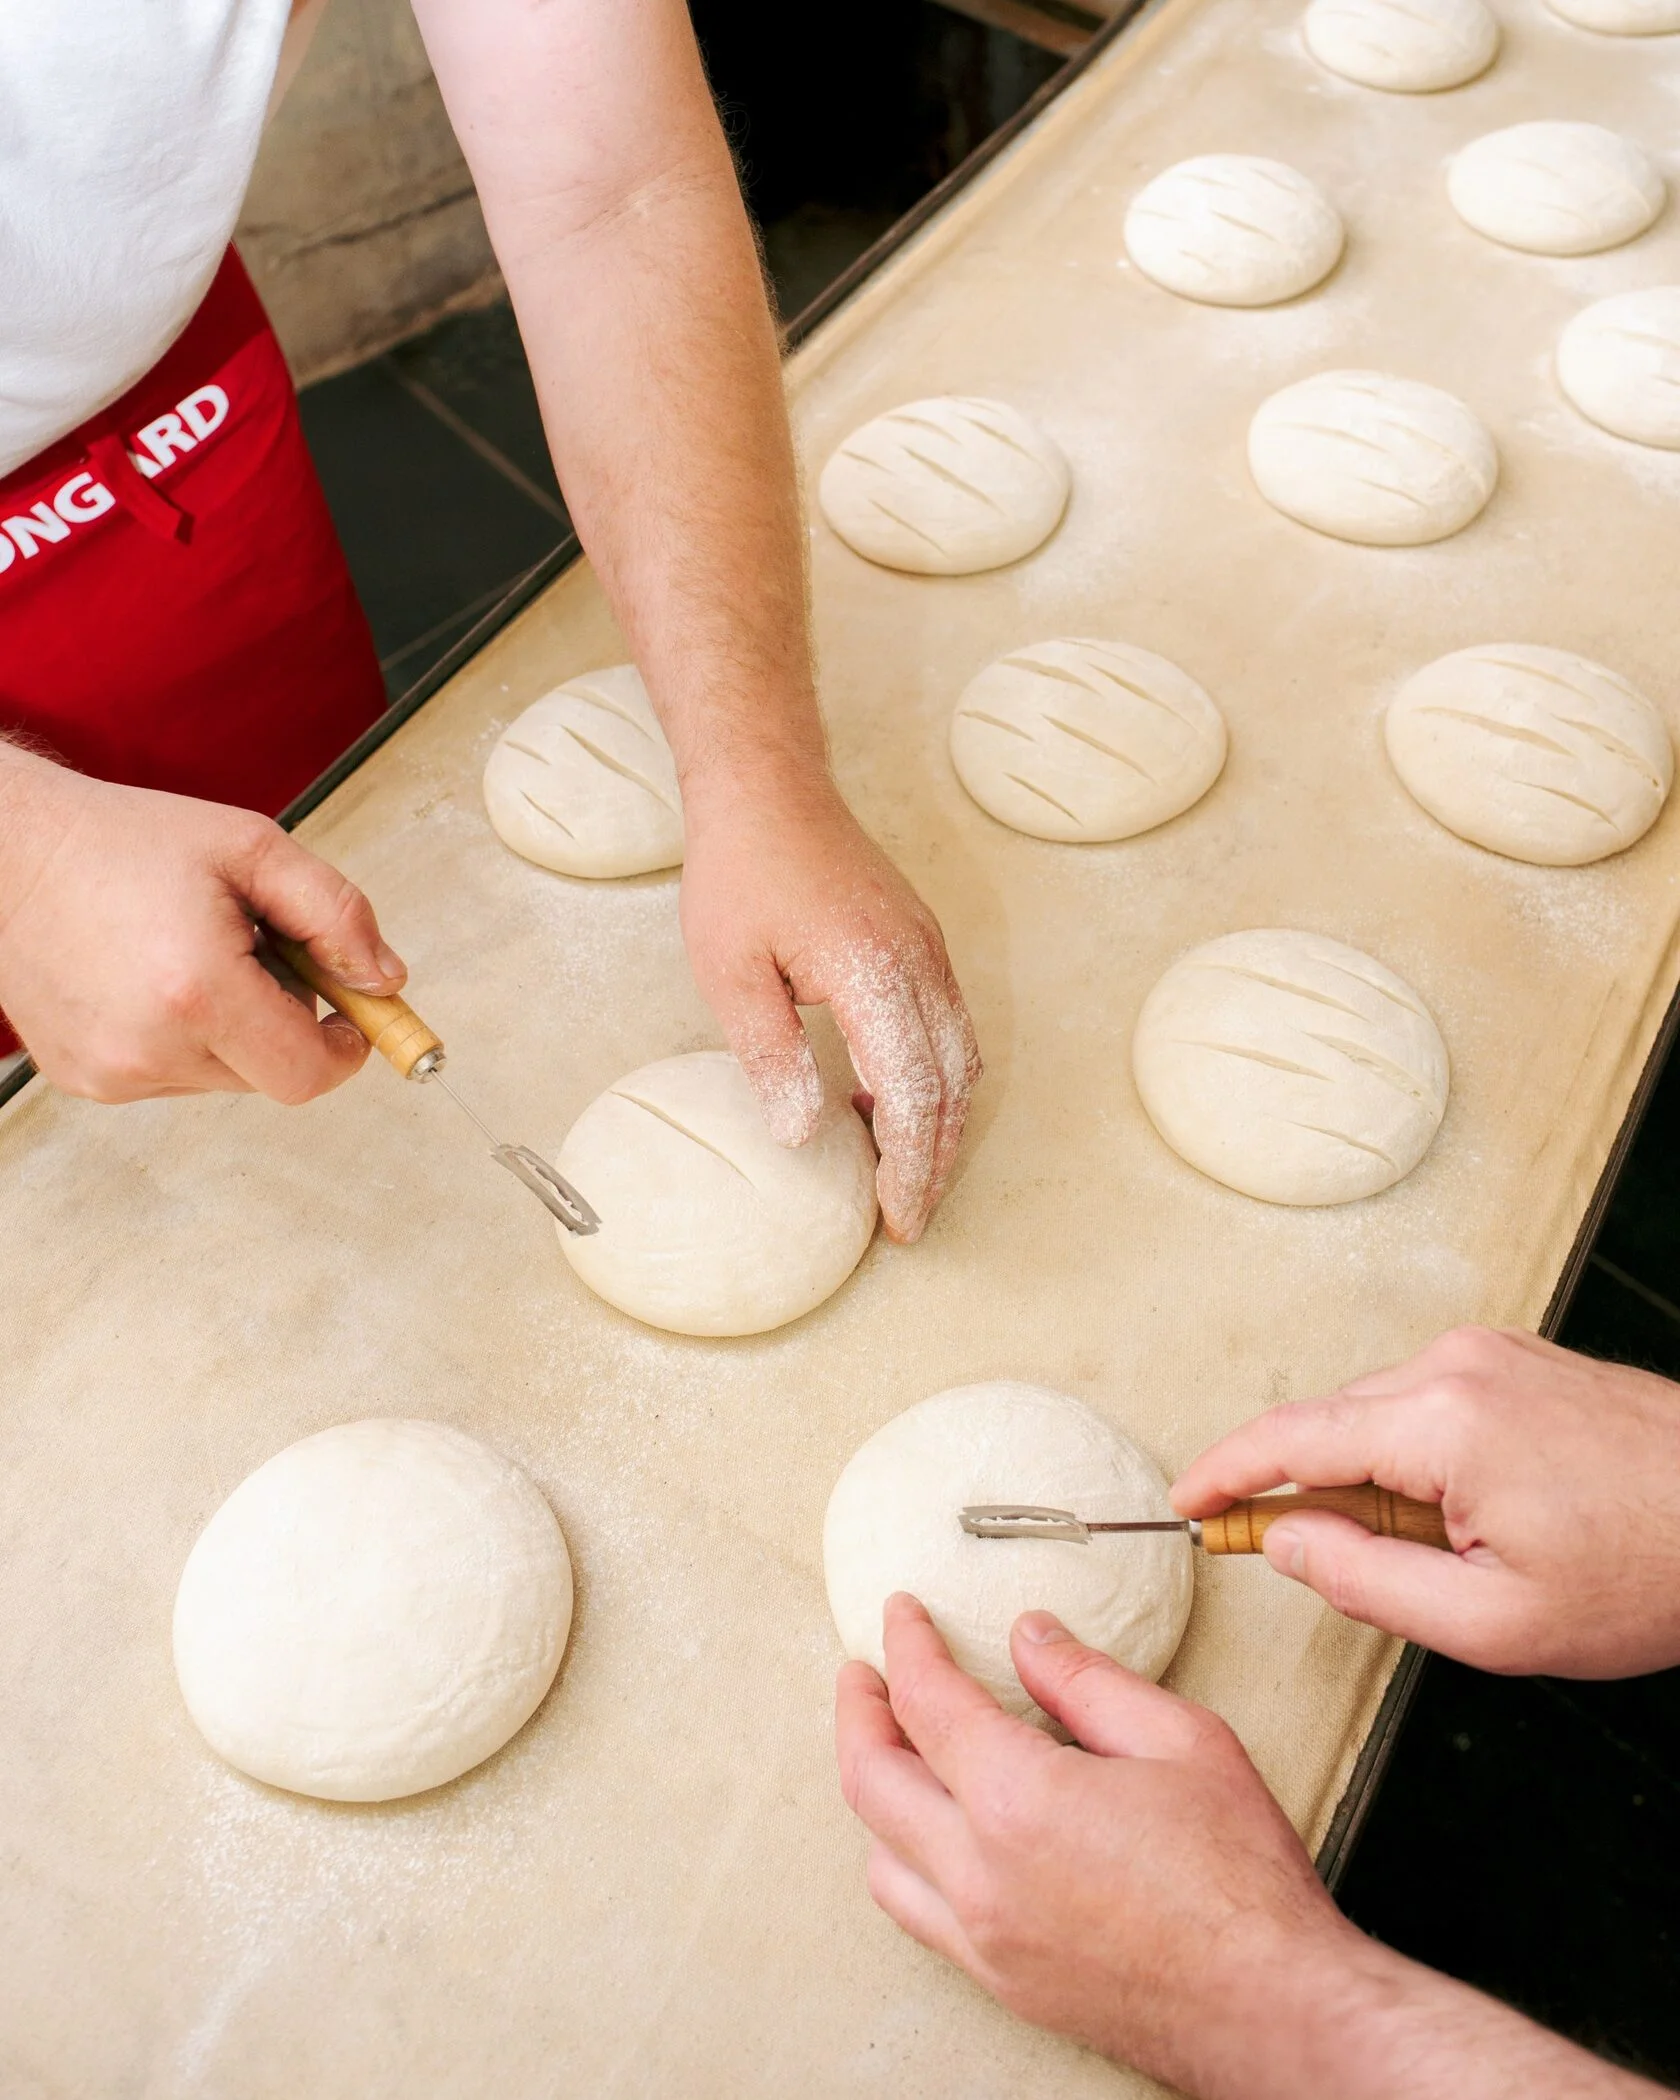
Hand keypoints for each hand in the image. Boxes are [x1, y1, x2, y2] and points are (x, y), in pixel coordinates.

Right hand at [0, 745, 404, 1103]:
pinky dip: (182, 1034)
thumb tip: (385, 979)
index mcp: (197, 991)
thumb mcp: (251, 849)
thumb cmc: (122, 842)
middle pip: (269, 1074)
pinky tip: (149, 977)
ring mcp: (109, 1073)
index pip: (307, 1074)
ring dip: (231, 1027)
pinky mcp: (83, 1079)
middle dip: (283, 1021)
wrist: (5, 853)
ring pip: (221, 1074)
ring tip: (189, 955)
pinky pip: (171, 1073)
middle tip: (254, 950)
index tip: (348, 1015)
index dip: (344, 1049)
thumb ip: (336, 914)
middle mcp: (148, 1048)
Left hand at [678, 763, 979, 1241]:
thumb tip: (804, 1136)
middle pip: (951, 1085)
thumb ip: (770, 1057)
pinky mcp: (922, 941)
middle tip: (907, 1219)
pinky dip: (934, 1079)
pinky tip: (891, 1106)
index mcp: (872, 972)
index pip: (912, 1093)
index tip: (896, 1219)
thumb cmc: (740, 873)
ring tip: (903, 1175)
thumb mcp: (730, 972)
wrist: (769, 789)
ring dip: (940, 1123)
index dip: (909, 1166)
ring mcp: (929, 949)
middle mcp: (918, 962)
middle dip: (935, 1161)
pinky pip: (949, 1026)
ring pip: (961, 1057)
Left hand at [836, 1595, 1658, 2099]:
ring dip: (873, 1790)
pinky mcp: (1003, 1983)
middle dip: (857, 1711)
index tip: (900, 1615)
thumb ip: (1088, 1680)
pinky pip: (918, 1913)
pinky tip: (935, 1833)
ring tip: (895, 1747)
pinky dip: (905, 1859)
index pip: (926, 1703)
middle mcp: (981, 1876)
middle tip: (865, 1671)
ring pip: (879, 1855)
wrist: (1275, 2010)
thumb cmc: (1242, 1881)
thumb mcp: (1182, 1740)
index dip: (904, 1647)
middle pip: (870, 1778)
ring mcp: (985, 1940)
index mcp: (1019, 1802)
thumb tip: (1030, 1636)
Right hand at [1173, 1326, 1679, 1677]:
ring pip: (1376, 1415)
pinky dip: (1413, 1456)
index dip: (1224, 1474)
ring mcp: (1488, 1351)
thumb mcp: (1495, 1623)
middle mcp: (1455, 1364)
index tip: (1186, 1503)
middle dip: (1304, 1492)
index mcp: (1441, 1422)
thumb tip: (1284, 1543)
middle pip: (1328, 1423)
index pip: (1289, 1438)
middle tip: (1320, 1566)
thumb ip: (1366, 1584)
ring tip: (1451, 1555)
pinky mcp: (1514, 1356)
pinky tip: (1472, 1514)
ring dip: (1371, 1479)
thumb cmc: (1651, 1572)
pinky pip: (1425, 1402)